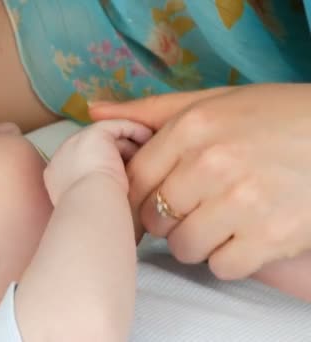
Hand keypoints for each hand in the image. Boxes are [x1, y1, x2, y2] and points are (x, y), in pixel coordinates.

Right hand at [44, 120, 151, 204]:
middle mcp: (63, 156)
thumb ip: (95, 194)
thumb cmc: (92, 216)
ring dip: (128, 143)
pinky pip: (116, 127)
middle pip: (94, 148)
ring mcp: (76, 142)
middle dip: (117, 153)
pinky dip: (134, 130)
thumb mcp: (89, 205)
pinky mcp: (92, 134)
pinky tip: (149, 137)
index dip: (104, 166)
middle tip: (141, 160)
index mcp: (57, 176)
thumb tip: (112, 198)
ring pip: (106, 137)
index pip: (83, 164)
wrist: (90, 206)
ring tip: (149, 151)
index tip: (126, 175)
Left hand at [90, 84, 310, 279]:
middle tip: (193, 209)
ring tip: (220, 222)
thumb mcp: (213, 101)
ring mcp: (243, 201)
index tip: (149, 202)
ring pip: (184, 247)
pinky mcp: (271, 236)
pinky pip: (222, 267)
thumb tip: (93, 112)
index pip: (133, 180)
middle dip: (168, 219)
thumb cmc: (274, 116)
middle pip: (154, 218)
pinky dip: (230, 259)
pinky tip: (244, 237)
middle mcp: (212, 163)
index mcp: (192, 127)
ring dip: (197, 242)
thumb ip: (150, 111)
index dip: (136, 198)